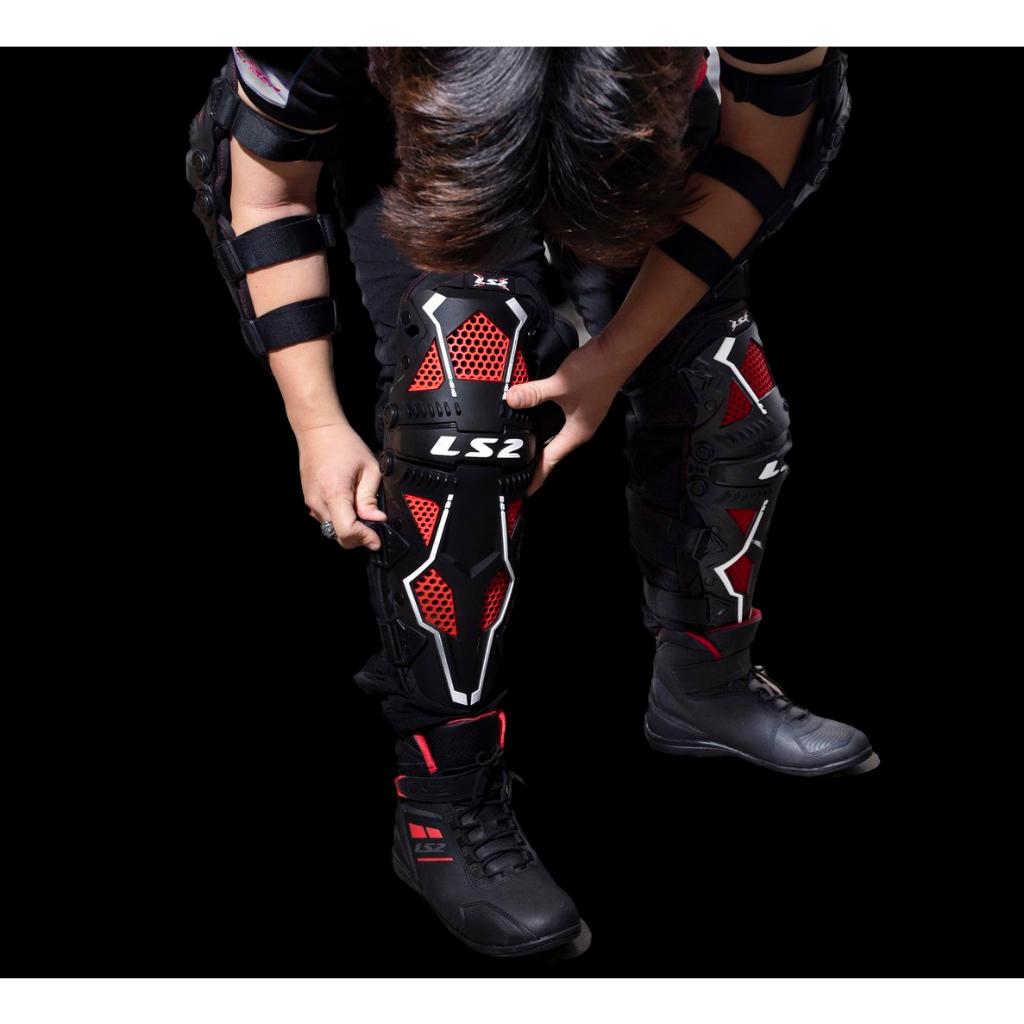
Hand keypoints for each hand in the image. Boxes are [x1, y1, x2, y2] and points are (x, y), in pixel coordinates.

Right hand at [296, 421, 387, 550]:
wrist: (318, 431)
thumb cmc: (343, 444)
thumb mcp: (369, 468)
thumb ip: (370, 498)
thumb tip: (377, 520)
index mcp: (334, 492)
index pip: (346, 530)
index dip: (364, 538)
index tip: (376, 538)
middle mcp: (318, 501)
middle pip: (338, 536)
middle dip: (358, 536)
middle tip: (373, 525)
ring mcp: (311, 503)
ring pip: (332, 530)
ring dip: (349, 528)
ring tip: (360, 509)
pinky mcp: (309, 501)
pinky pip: (326, 520)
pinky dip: (340, 519)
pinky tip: (349, 504)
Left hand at [505, 334, 628, 495]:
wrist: (617, 352)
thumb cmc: (596, 371)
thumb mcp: (560, 384)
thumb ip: (534, 393)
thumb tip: (511, 400)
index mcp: (576, 432)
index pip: (552, 460)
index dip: (537, 475)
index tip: (525, 490)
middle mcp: (580, 429)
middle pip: (553, 450)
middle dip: (536, 461)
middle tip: (517, 471)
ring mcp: (581, 417)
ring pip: (555, 435)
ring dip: (540, 441)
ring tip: (522, 450)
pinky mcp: (580, 404)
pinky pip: (559, 420)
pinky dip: (545, 424)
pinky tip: (534, 418)